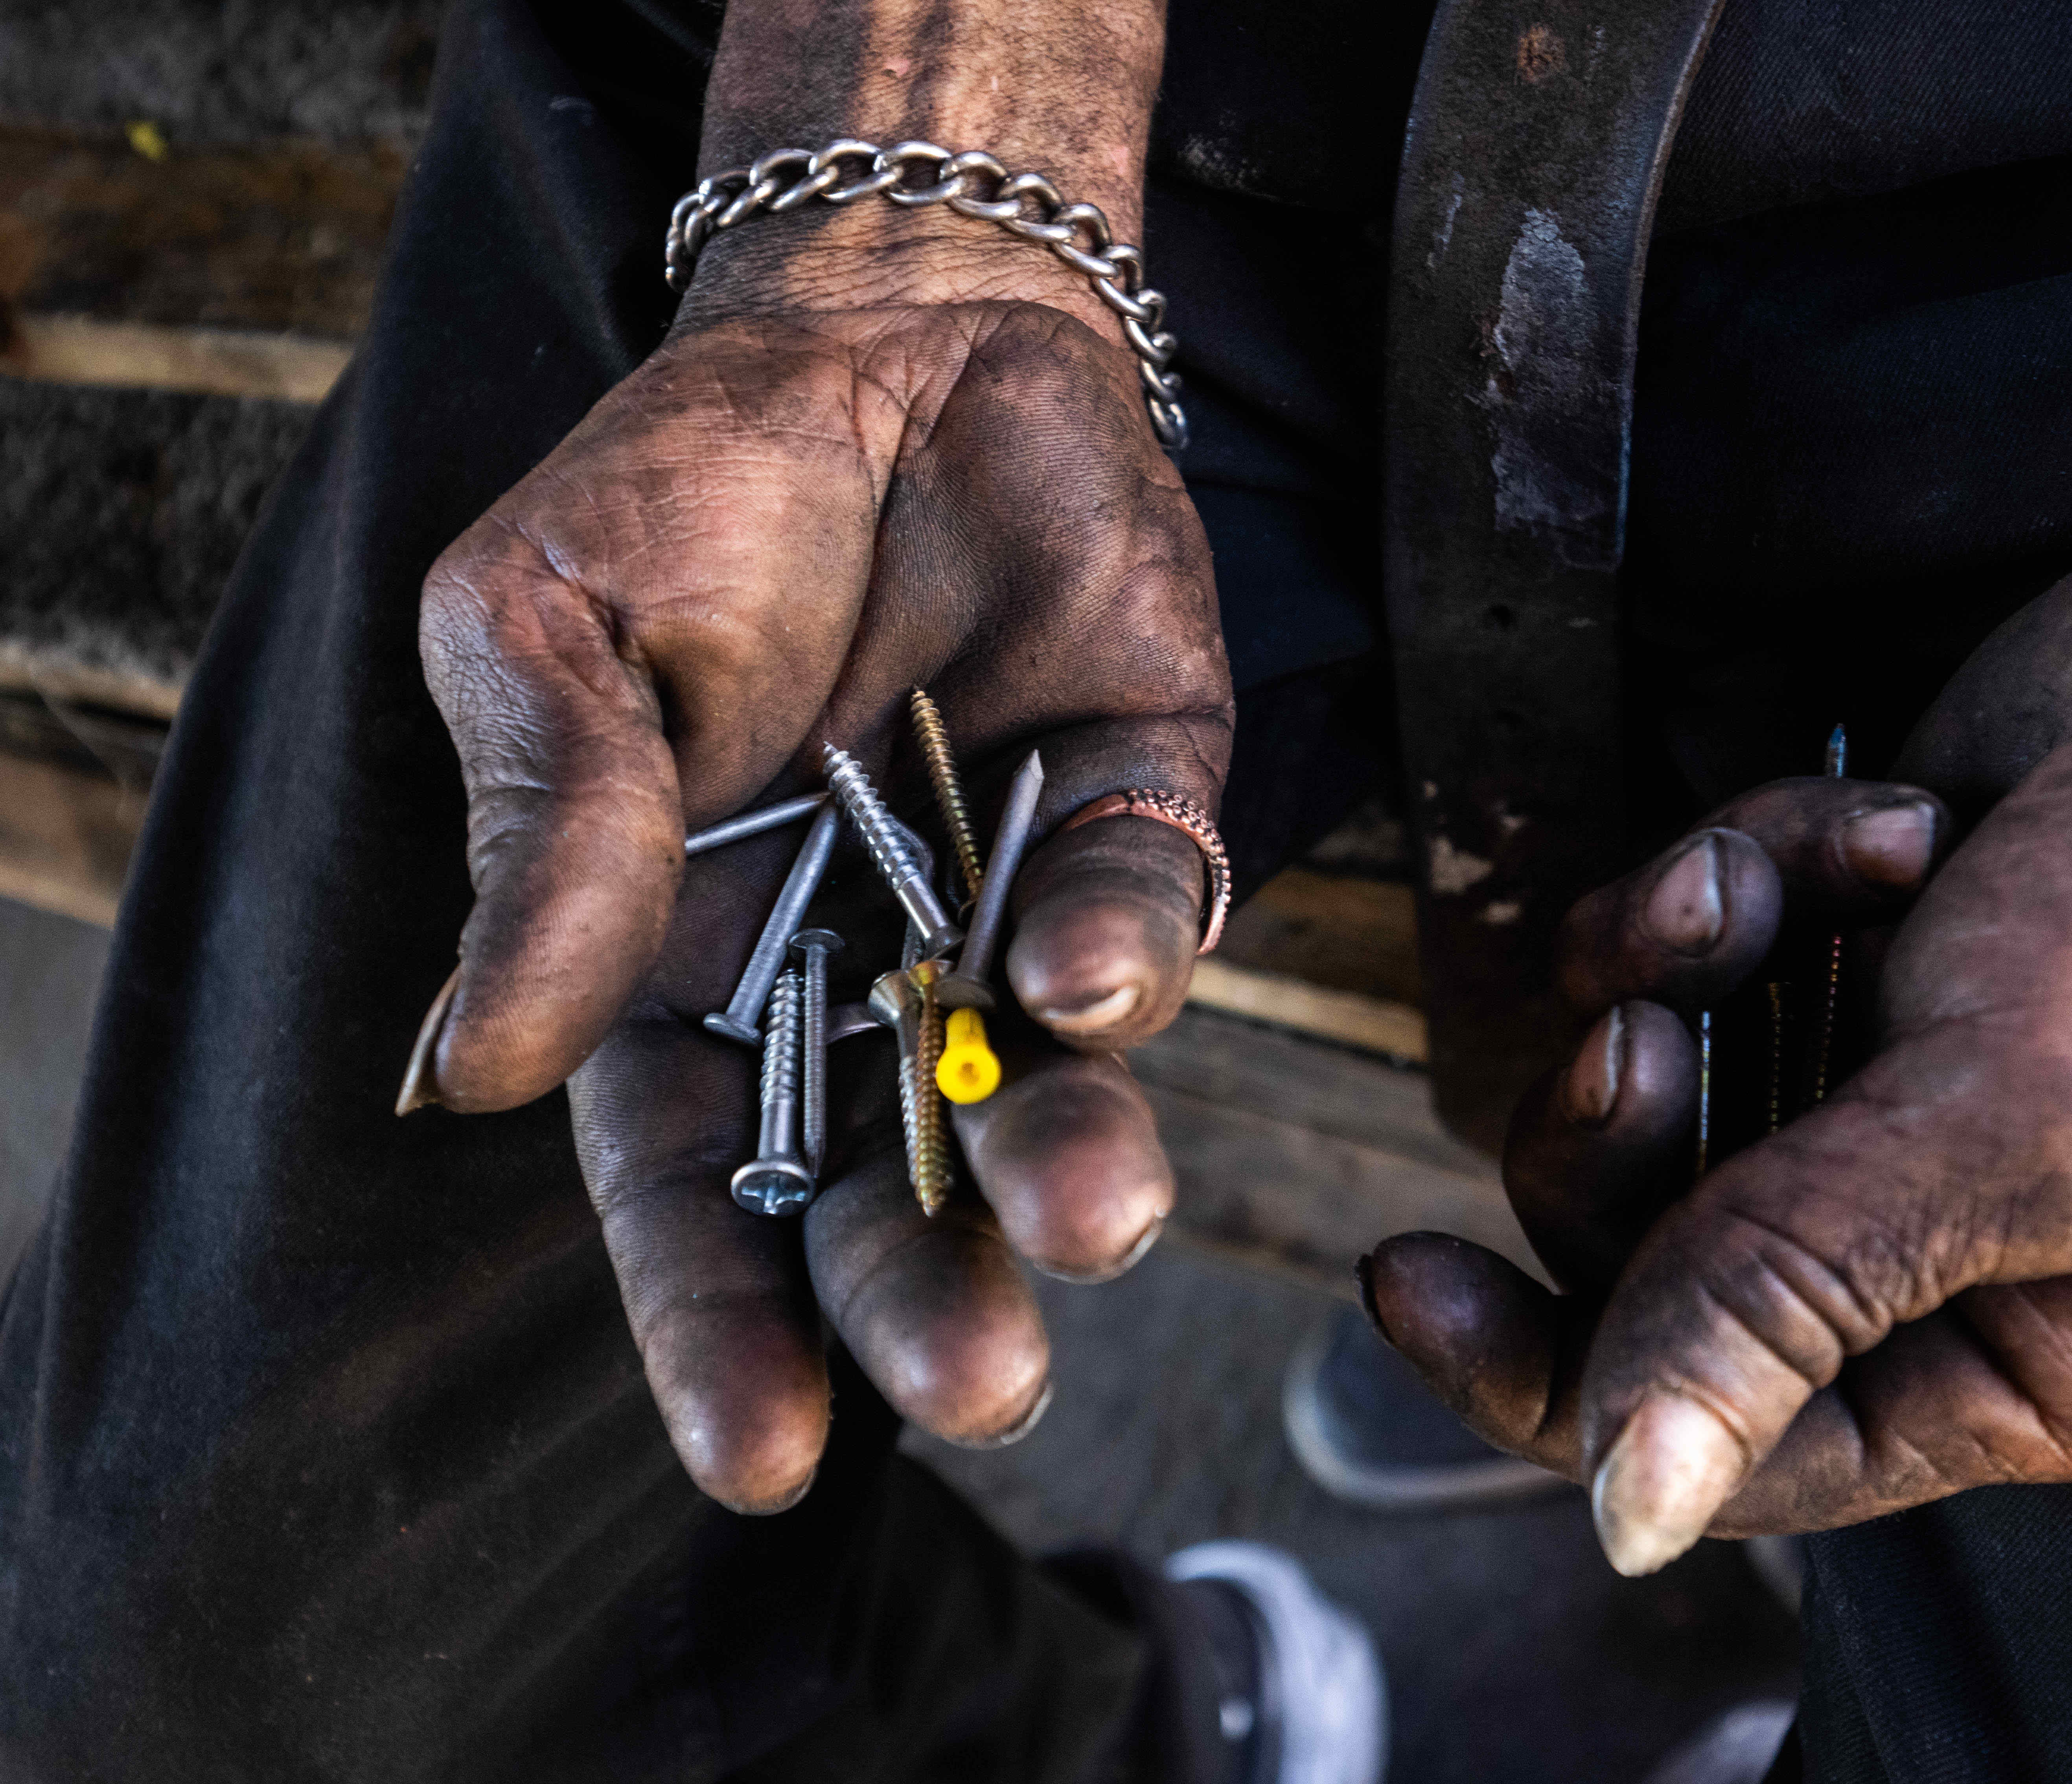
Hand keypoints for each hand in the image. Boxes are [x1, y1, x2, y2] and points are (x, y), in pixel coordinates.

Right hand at [409, 220, 1227, 1510]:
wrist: (872, 334)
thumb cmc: (678, 493)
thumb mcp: (544, 636)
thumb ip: (543, 844)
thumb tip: (478, 1069)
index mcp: (692, 970)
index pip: (701, 1190)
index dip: (722, 1328)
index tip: (762, 1456)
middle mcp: (867, 969)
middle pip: (895, 1180)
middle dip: (930, 1292)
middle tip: (976, 1384)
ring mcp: (1011, 894)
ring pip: (1049, 1078)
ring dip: (1066, 1160)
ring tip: (1082, 1220)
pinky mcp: (1144, 798)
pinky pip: (1144, 900)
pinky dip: (1118, 948)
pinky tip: (1077, 979)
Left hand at [1366, 514, 2071, 1571]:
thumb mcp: (2002, 1131)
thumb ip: (1787, 1305)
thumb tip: (1628, 1517)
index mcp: (2020, 1365)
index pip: (1726, 1441)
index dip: (1550, 1381)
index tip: (1403, 1279)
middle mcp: (1942, 1257)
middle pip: (1651, 1256)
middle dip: (1620, 1128)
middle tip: (1646, 1019)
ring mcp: (1883, 1100)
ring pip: (1648, 1085)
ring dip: (1686, 963)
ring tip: (1774, 881)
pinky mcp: (1839, 961)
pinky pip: (1693, 947)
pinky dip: (1758, 865)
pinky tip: (1887, 822)